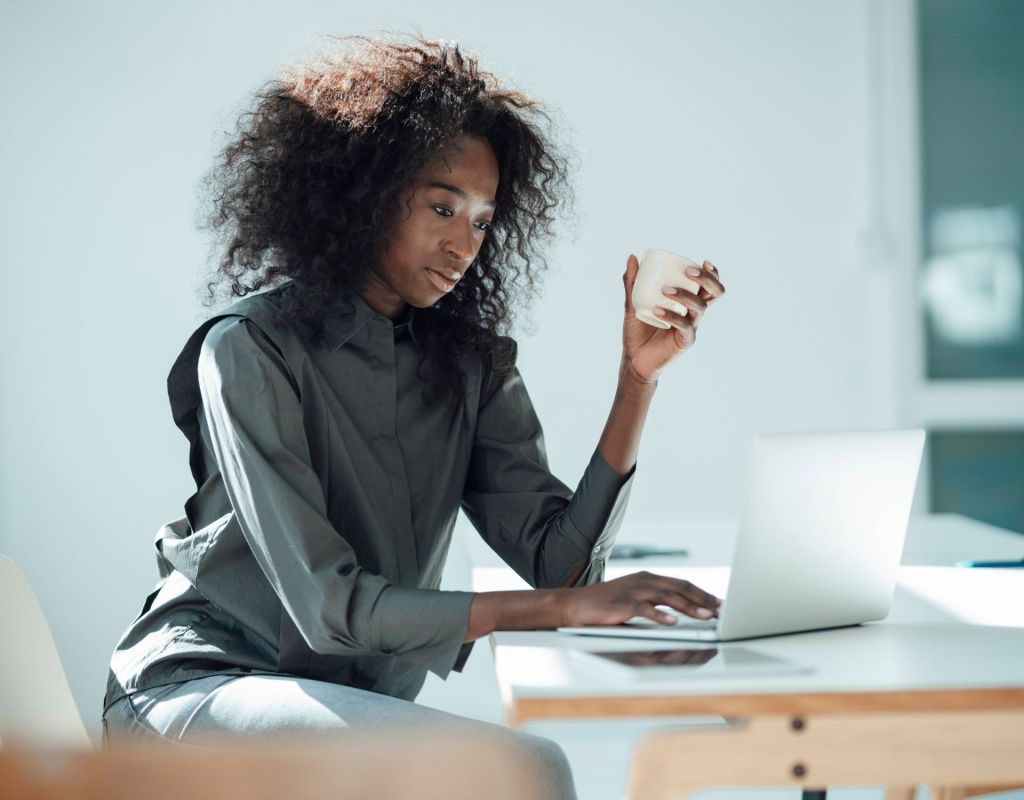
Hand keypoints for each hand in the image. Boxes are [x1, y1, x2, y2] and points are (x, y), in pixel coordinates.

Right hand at [559, 570, 721, 626]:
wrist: (575, 604)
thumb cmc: (606, 603)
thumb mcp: (634, 596)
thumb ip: (656, 599)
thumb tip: (682, 610)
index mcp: (648, 578)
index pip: (682, 584)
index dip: (703, 594)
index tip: (720, 604)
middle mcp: (643, 581)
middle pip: (680, 587)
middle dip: (703, 599)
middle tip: (720, 610)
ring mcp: (633, 591)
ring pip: (667, 596)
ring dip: (688, 607)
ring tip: (705, 616)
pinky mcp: (621, 604)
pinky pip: (644, 609)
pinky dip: (660, 616)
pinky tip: (672, 622)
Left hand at [621, 255, 724, 383]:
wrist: (634, 359)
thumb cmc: (637, 332)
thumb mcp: (632, 304)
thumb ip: (632, 284)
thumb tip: (632, 257)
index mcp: (687, 302)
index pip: (708, 286)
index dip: (712, 273)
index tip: (703, 262)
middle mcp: (693, 313)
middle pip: (713, 293)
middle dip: (706, 279)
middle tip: (688, 272)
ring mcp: (691, 327)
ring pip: (700, 307)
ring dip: (685, 295)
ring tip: (666, 290)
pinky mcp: (685, 341)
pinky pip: (684, 326)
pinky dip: (672, 316)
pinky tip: (657, 311)